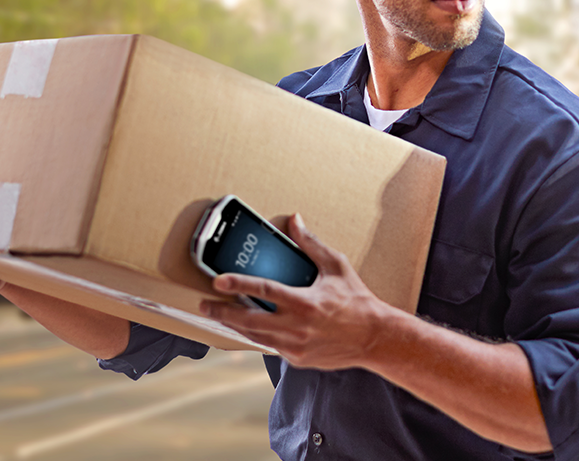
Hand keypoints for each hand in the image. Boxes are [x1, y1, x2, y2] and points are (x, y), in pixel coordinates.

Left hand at [200, 214, 394, 369]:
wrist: (374, 338)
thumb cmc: (357, 302)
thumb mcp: (336, 266)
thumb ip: (311, 244)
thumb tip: (295, 220)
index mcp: (305, 302)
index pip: (264, 290)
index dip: (239, 284)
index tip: (218, 281)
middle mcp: (297, 326)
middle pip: (249, 320)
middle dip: (223, 312)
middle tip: (204, 305)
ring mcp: (295, 346)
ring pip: (255, 337)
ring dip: (234, 326)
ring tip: (218, 316)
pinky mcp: (296, 358)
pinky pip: (270, 346)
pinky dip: (257, 336)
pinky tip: (247, 327)